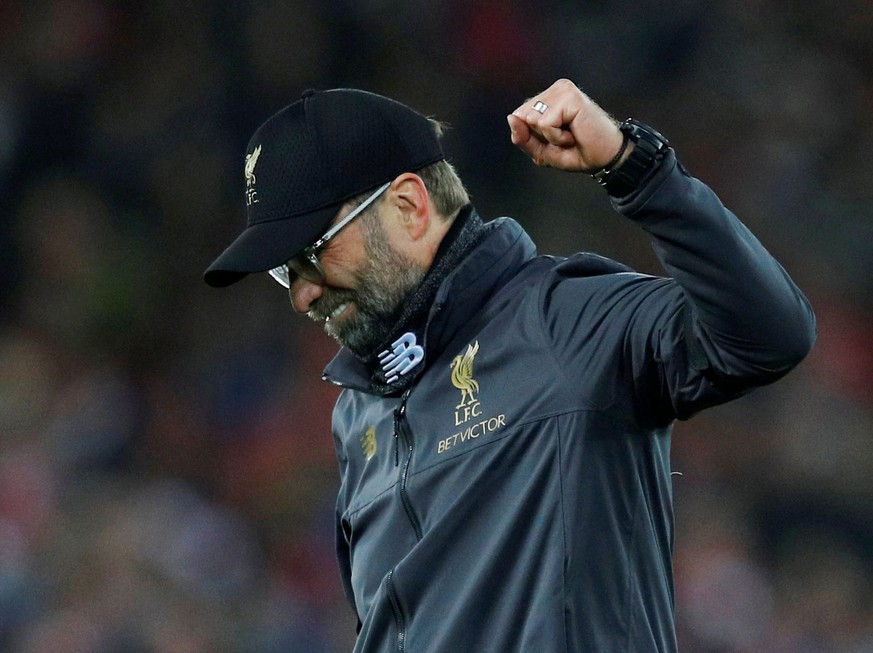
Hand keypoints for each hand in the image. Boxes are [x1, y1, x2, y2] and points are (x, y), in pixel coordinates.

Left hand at [507, 79, 628, 172]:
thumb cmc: (578, 152)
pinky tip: (574, 132)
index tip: (557, 138)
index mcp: (547, 99)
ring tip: (571, 134)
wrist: (605, 158)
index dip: (533, 136)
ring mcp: (562, 90)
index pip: (518, 117)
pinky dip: (557, 136)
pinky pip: (545, 123)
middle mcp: (554, 90)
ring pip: (532, 119)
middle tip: (566, 136)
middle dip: (541, 136)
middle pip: (522, 117)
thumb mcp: (542, 151)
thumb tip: (512, 118)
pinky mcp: (570, 96)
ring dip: (550, 137)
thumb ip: (523, 137)